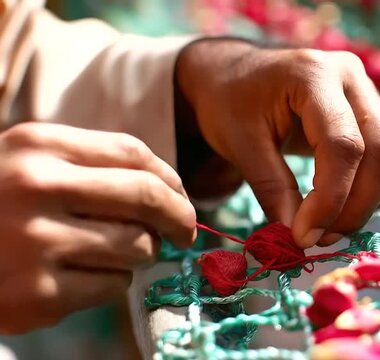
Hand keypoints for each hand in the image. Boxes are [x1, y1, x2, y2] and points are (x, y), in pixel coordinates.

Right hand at [0, 123, 195, 333]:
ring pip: (137, 247)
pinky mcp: (38, 294)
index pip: (134, 153)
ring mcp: (36, 242)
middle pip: (146, 197)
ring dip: (139, 254)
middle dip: (179, 218)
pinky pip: (113, 286)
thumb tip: (169, 190)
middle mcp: (37, 187)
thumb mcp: (28, 165)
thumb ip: (90, 167)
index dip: (170, 179)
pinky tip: (79, 278)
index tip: (181, 198)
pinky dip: (111, 283)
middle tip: (185, 233)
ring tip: (111, 254)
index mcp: (39, 146)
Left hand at [176, 39, 379, 247]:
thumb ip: (272, 189)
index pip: (343, 145)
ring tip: (330, 223)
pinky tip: (346, 203)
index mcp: (314, 75)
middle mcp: (351, 77)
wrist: (234, 74)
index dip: (331, 199)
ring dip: (372, 200)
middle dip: (357, 206)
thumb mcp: (239, 144)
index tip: (304, 236)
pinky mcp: (375, 110)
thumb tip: (301, 238)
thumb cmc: (229, 102)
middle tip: (320, 237)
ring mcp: (368, 91)